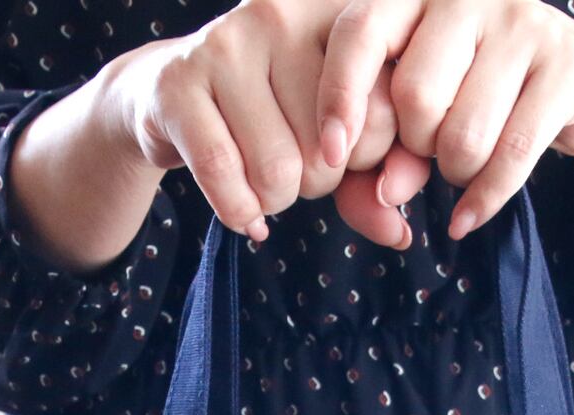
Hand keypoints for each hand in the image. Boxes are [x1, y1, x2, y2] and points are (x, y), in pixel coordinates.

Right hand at [118, 0, 418, 244]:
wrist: (173, 96)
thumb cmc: (278, 117)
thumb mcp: (346, 141)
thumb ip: (383, 180)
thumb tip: (400, 234)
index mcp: (340, 14)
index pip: (387, 114)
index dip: (367, 158)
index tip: (342, 149)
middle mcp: (284, 11)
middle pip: (329, 152)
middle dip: (316, 182)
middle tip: (292, 158)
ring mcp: (227, 41)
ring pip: (278, 171)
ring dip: (275, 201)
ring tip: (262, 174)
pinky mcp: (178, 81)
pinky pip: (224, 175)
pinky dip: (237, 211)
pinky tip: (240, 206)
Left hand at [316, 0, 573, 238]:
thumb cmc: (473, 99)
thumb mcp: (412, 121)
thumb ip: (378, 156)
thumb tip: (385, 193)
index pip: (360, 32)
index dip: (340, 98)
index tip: (332, 156)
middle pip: (415, 98)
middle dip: (416, 146)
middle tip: (431, 146)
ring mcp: (523, 22)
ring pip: (463, 135)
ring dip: (454, 174)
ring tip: (463, 162)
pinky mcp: (566, 66)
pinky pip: (511, 155)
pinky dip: (483, 200)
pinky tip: (467, 217)